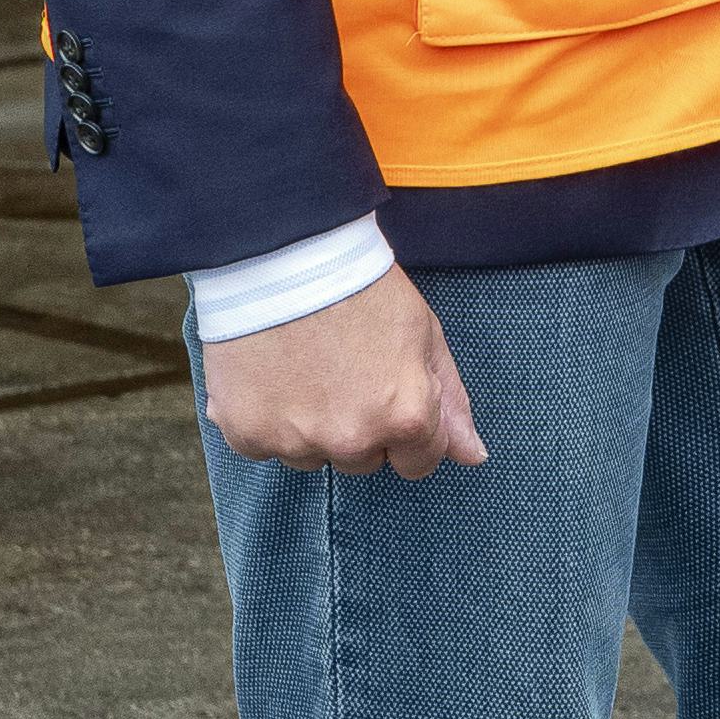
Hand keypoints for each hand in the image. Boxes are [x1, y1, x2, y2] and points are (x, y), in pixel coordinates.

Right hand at [199, 266, 487, 479]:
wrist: (284, 256)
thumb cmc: (361, 289)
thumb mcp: (424, 335)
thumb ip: (450, 402)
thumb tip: (473, 457)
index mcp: (405, 417)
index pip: (420, 463)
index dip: (408, 425)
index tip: (389, 392)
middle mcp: (352, 440)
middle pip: (364, 462)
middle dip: (360, 427)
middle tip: (344, 371)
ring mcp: (296, 441)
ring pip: (312, 457)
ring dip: (312, 427)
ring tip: (305, 368)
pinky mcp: (246, 434)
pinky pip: (264, 447)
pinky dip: (267, 420)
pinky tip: (272, 375)